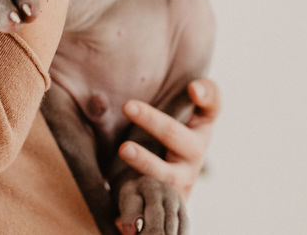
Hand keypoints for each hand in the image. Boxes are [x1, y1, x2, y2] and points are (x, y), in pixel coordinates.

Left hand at [114, 79, 220, 232]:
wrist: (156, 183)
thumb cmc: (157, 136)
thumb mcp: (157, 116)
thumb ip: (139, 101)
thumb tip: (94, 99)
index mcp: (198, 124)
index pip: (212, 105)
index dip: (206, 95)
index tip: (192, 88)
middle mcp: (195, 150)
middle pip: (177, 134)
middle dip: (152, 121)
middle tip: (127, 105)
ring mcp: (184, 178)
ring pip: (167, 173)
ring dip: (146, 162)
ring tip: (124, 149)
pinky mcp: (170, 202)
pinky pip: (156, 205)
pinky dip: (138, 211)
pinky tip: (123, 218)